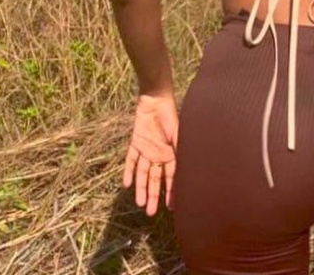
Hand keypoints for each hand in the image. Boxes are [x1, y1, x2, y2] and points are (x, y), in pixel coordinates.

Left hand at [123, 91, 178, 215]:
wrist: (156, 100)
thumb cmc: (171, 116)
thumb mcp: (178, 135)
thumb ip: (180, 151)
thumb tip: (186, 170)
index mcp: (171, 154)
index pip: (171, 177)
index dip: (171, 192)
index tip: (171, 207)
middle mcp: (159, 155)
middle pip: (155, 179)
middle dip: (153, 195)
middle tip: (150, 213)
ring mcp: (146, 150)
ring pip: (142, 173)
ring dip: (140, 188)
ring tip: (139, 204)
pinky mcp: (135, 144)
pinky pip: (131, 160)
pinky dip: (128, 171)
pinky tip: (127, 185)